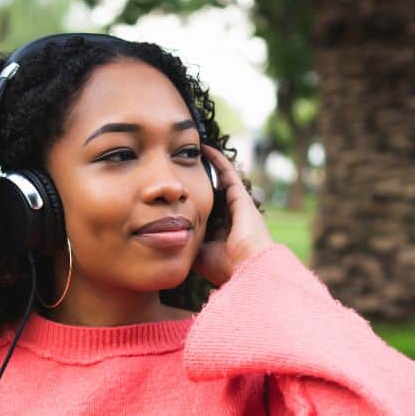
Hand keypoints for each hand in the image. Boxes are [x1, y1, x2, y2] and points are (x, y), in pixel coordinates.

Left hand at [191, 143, 275, 287]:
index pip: (204, 215)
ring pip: (220, 181)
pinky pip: (228, 173)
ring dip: (208, 167)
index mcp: (221, 234)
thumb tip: (168, 237)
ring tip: (192, 153)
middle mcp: (230, 218)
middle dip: (199, 183)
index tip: (177, 196)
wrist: (246, 266)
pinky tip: (205, 149)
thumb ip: (187, 244)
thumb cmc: (223, 266)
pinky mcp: (241, 196)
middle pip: (212, 195)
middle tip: (181, 168)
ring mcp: (237, 206)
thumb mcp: (199, 256)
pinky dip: (218, 160)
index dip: (192, 205)